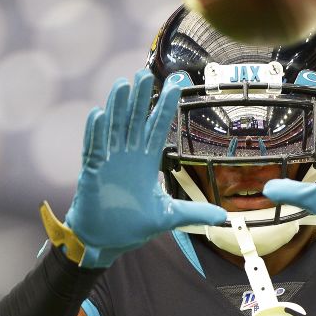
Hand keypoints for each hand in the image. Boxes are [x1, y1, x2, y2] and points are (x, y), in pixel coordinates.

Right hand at [66, 69, 226, 266]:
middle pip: (135, 121)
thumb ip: (193, 213)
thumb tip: (223, 217)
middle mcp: (128, 156)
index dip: (165, 106)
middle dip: (140, 98)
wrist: (105, 242)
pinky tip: (98, 114)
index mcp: (146, 162)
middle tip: (146, 73)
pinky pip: (93, 149)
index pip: (157, 127)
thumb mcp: (167, 217)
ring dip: (117, 108)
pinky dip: (95, 133)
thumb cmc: (132, 225)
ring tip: (122, 84)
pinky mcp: (91, 174)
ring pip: (114, 129)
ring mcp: (108, 163)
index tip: (177, 83)